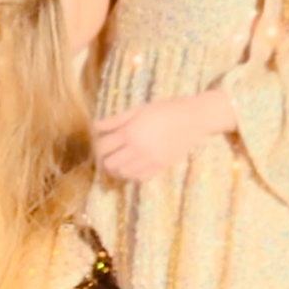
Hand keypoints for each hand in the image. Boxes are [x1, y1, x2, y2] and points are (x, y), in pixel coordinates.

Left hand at [94, 92, 235, 180]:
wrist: (193, 119)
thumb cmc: (164, 110)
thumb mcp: (137, 110)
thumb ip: (115, 120)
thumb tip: (95, 127)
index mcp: (130, 132)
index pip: (103, 147)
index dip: (97, 146)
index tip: (100, 143)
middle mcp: (138, 149)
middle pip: (109, 163)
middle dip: (104, 159)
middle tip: (108, 154)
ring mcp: (150, 160)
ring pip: (122, 173)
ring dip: (116, 168)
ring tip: (119, 160)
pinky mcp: (160, 167)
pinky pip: (138, 178)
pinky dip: (131, 174)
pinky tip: (132, 165)